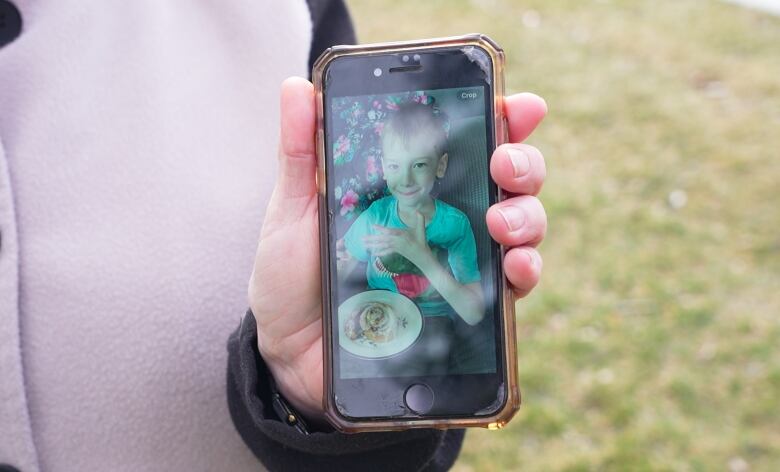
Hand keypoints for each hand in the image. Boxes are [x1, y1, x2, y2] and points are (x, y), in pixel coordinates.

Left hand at [248, 77, 547, 419]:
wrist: (288, 351)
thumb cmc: (291, 276)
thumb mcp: (293, 209)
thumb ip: (300, 151)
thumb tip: (297, 86)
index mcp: (410, 186)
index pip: (468, 142)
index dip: (502, 118)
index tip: (518, 107)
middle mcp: (445, 218)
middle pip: (509, 178)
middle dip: (522, 163)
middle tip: (503, 164)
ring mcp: (459, 261)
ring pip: (522, 226)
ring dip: (526, 216)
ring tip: (501, 220)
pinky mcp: (464, 305)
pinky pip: (513, 285)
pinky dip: (525, 270)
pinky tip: (513, 264)